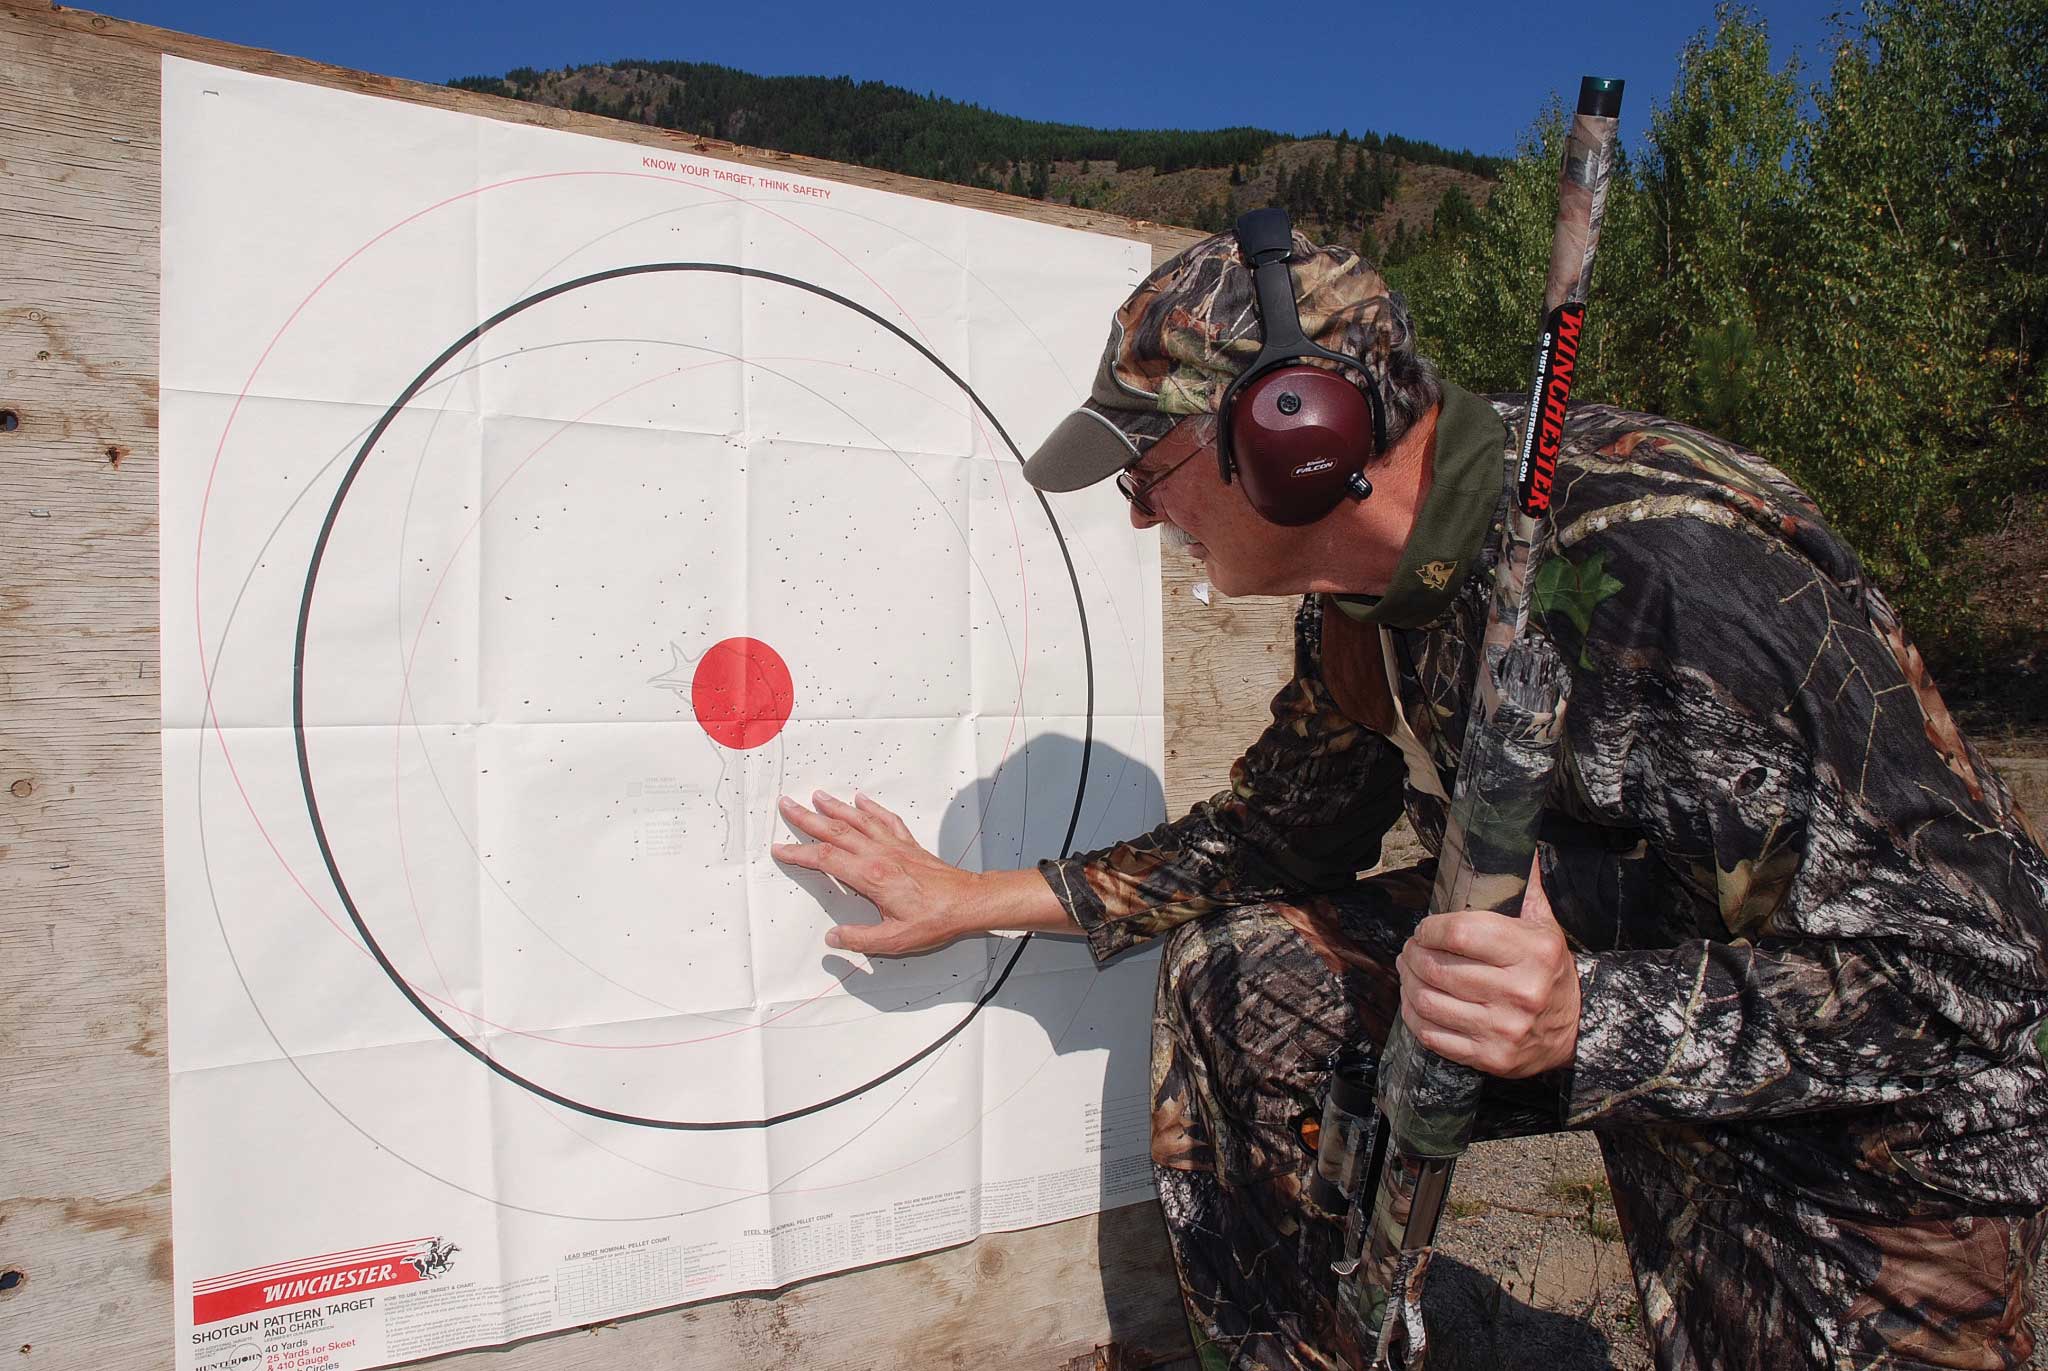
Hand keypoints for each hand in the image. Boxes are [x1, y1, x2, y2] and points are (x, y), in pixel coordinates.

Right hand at [771, 791, 981, 955]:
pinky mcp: (908, 845)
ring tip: (816, 796)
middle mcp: (880, 855)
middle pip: (836, 832)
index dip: (799, 854)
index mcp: (871, 877)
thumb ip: (860, 939)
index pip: (825, 860)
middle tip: (786, 806)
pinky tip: (860, 800)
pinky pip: (886, 820)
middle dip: (807, 818)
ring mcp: (894, 847)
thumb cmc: (935, 919)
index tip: (781, 849)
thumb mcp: (894, 940)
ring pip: (858, 821)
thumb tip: (833, 939)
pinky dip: (871, 808)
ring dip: (835, 807)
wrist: (967, 902)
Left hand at [1396, 853, 1580, 1077]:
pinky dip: (1414, 1016)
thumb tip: (1516, 843)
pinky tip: (1415, 1002)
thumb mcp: (1544, 925)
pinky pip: (1433, 1035)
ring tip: (1408, 971)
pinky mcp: (1491, 1057)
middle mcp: (1520, 991)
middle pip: (1439, 968)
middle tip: (1409, 949)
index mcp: (1533, 951)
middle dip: (1413, 955)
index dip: (1430, 929)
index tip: (1424, 928)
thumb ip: (1524, 886)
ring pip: (1429, 1002)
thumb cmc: (1548, 969)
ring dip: (1407, 984)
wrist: (1575, 1028)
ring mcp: (1504, 1028)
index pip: (1461, 934)